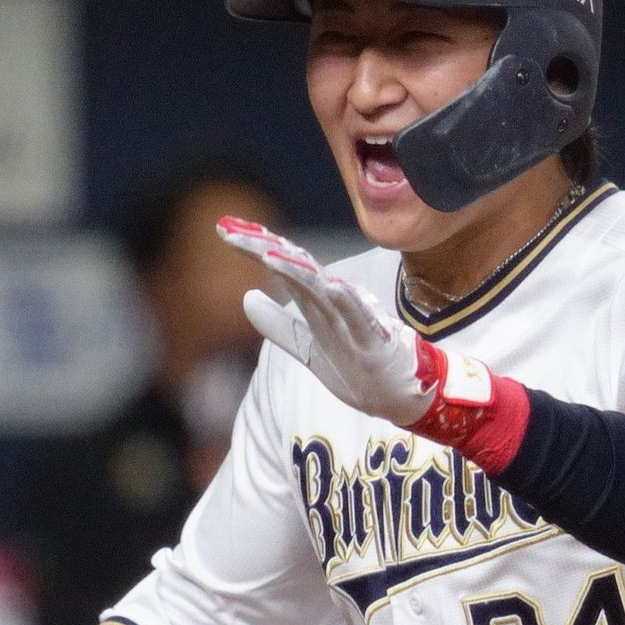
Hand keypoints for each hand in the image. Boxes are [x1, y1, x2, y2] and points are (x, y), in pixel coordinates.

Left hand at [218, 216, 430, 425]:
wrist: (401, 395)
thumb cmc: (358, 364)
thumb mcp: (308, 348)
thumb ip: (278, 325)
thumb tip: (245, 297)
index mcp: (316, 304)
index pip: (282, 268)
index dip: (254, 248)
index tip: (223, 229)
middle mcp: (333, 305)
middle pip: (296, 269)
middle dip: (266, 249)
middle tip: (233, 231)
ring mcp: (354, 320)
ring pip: (323, 289)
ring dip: (298, 271)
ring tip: (269, 255)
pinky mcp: (375, 340)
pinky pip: (360, 318)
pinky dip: (347, 301)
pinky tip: (332, 285)